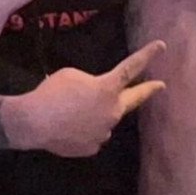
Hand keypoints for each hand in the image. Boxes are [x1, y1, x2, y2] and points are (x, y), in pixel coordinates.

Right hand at [5, 39, 165, 156]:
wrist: (34, 122)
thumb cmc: (52, 92)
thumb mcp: (73, 75)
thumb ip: (92, 84)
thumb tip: (94, 97)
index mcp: (108, 88)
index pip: (131, 68)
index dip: (147, 55)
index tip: (161, 46)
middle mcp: (112, 111)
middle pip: (133, 100)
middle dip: (147, 91)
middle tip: (160, 86)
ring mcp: (103, 132)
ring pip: (105, 120)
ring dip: (96, 114)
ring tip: (72, 112)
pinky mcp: (92, 148)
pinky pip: (91, 136)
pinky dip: (83, 130)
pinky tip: (68, 127)